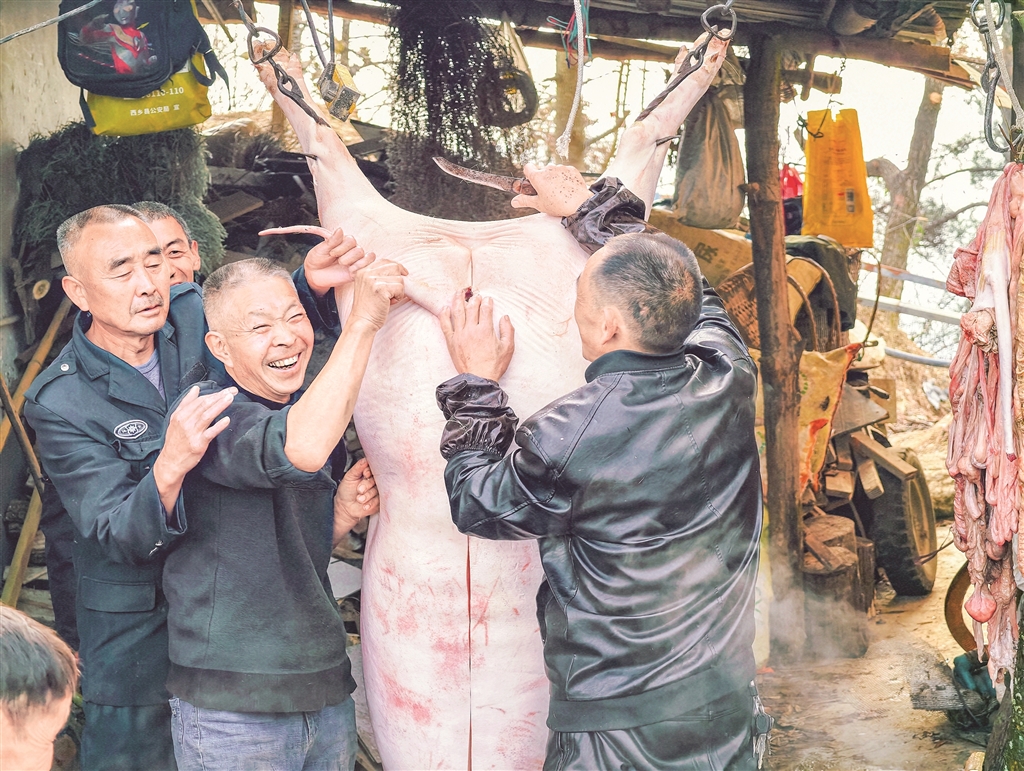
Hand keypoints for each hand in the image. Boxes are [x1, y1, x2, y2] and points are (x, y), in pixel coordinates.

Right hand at [153, 386, 235, 515]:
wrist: (170, 462)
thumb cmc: (175, 440)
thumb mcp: (176, 419)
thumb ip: (186, 403)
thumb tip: (195, 388)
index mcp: (180, 415)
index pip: (199, 400)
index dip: (214, 394)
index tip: (227, 390)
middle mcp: (185, 422)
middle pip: (204, 406)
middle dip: (219, 396)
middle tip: (233, 391)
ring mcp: (191, 433)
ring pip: (207, 416)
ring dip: (219, 406)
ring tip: (230, 399)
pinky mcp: (198, 444)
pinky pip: (209, 433)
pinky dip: (218, 426)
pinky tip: (227, 420)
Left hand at [303, 227, 375, 295]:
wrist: (314, 274)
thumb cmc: (317, 259)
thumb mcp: (322, 249)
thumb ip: (332, 240)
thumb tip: (340, 229)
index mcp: (344, 243)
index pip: (351, 240)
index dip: (343, 247)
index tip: (331, 253)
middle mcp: (352, 251)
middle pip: (359, 250)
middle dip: (348, 256)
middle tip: (338, 261)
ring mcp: (356, 262)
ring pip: (367, 257)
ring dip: (356, 262)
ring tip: (344, 266)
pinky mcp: (358, 272)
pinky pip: (368, 268)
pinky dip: (361, 268)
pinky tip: (351, 271)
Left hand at [333, 458, 378, 544]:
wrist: (345, 507)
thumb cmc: (346, 491)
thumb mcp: (349, 477)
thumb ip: (357, 468)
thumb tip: (366, 459)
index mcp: (368, 473)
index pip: (374, 468)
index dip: (370, 471)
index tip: (365, 474)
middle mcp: (374, 481)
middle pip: (377, 479)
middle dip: (367, 485)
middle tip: (359, 490)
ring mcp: (378, 491)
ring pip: (377, 491)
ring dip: (367, 496)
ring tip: (359, 499)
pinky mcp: (379, 501)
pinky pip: (379, 501)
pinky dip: (370, 503)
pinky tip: (364, 505)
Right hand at [350, 260, 407, 329]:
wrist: (362, 322)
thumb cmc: (368, 308)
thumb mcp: (369, 287)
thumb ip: (378, 277)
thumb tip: (400, 269)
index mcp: (362, 271)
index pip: (384, 261)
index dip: (396, 267)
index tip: (402, 274)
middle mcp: (366, 273)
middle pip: (394, 266)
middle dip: (399, 278)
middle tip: (396, 291)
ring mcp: (372, 280)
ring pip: (399, 278)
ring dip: (399, 290)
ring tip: (389, 299)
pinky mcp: (381, 288)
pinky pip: (400, 287)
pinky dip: (399, 297)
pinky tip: (390, 303)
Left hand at [439, 292, 514, 381]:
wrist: (478, 380)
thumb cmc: (494, 365)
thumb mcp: (508, 348)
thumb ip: (508, 330)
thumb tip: (505, 317)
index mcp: (485, 330)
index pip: (485, 309)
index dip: (487, 302)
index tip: (488, 299)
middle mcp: (471, 330)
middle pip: (471, 308)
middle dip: (474, 299)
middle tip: (476, 295)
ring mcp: (459, 335)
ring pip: (457, 312)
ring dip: (458, 300)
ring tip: (458, 293)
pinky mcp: (451, 341)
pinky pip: (445, 324)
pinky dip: (444, 314)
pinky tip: (445, 307)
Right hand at [511, 163, 591, 216]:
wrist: (579, 204)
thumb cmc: (558, 205)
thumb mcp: (539, 205)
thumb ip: (525, 201)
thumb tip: (514, 202)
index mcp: (538, 177)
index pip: (528, 167)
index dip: (529, 174)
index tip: (532, 182)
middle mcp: (548, 169)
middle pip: (542, 170)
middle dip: (543, 178)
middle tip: (547, 192)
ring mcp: (560, 168)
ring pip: (553, 170)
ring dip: (554, 177)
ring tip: (559, 191)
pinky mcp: (571, 169)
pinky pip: (564, 171)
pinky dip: (564, 177)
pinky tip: (567, 188)